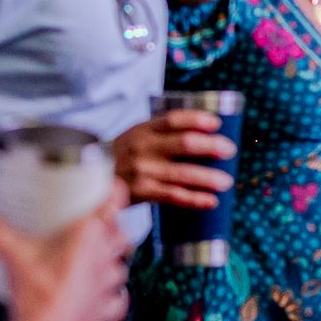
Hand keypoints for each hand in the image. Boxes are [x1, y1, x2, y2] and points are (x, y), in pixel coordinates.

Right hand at [0, 187, 131, 320]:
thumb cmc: (37, 294)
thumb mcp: (13, 257)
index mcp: (89, 236)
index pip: (114, 204)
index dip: (115, 193)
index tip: (112, 187)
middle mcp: (105, 258)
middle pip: (124, 233)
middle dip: (117, 227)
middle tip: (104, 223)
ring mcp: (109, 286)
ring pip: (122, 267)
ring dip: (112, 262)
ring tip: (98, 260)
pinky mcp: (108, 310)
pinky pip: (118, 299)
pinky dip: (111, 296)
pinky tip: (102, 295)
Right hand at [112, 110, 236, 208]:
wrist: (91, 180)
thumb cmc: (122, 156)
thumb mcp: (135, 136)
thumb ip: (161, 132)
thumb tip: (203, 133)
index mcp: (143, 129)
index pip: (174, 119)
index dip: (198, 119)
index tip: (217, 123)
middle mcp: (143, 147)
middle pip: (184, 143)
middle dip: (212, 146)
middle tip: (229, 150)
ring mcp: (142, 170)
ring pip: (183, 173)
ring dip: (209, 177)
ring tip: (227, 181)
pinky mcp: (142, 192)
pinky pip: (174, 196)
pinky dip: (195, 199)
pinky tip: (211, 201)